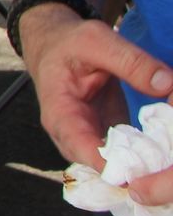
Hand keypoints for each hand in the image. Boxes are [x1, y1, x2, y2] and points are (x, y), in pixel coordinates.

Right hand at [21, 6, 172, 198]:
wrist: (54, 44)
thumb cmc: (68, 43)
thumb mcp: (98, 41)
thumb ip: (131, 62)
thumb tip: (167, 85)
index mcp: (60, 112)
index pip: (80, 146)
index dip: (108, 165)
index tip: (138, 174)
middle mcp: (70, 133)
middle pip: (97, 166)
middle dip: (131, 172)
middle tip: (161, 171)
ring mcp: (88, 137)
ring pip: (113, 165)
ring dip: (140, 167)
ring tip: (164, 163)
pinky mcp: (105, 135)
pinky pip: (123, 155)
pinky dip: (144, 156)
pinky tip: (163, 152)